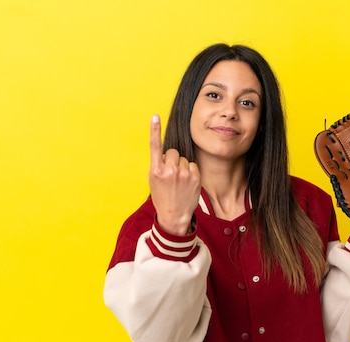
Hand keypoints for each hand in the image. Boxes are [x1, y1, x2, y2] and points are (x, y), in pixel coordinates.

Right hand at [148, 115, 200, 234]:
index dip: (154, 130)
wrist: (174, 216)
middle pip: (173, 152)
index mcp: (156, 171)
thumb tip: (167, 152)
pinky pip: (192, 165)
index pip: (155, 146)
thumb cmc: (162, 197)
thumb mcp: (154, 181)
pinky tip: (187, 183)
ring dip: (182, 167)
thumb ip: (159, 165)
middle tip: (170, 176)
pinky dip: (190, 172)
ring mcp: (183, 174)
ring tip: (178, 182)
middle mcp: (170, 170)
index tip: (154, 116)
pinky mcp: (195, 177)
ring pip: (183, 159)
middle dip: (172, 160)